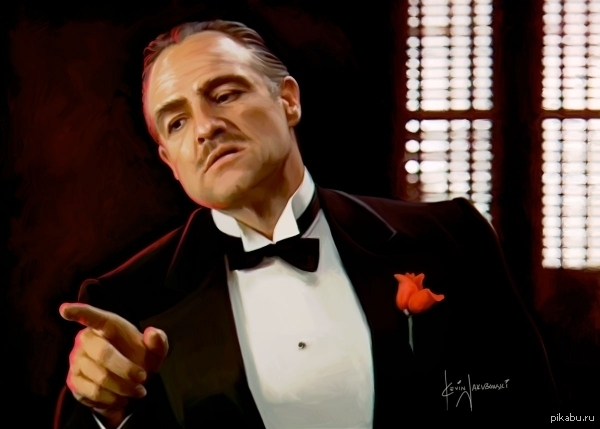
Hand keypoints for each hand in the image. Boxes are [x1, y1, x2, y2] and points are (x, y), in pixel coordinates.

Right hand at [60, 303, 168, 427]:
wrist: (129, 384)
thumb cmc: (139, 359)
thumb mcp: (154, 352)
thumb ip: (158, 342)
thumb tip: (152, 333)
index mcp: (107, 325)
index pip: (92, 316)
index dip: (78, 312)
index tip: (65, 310)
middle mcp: (86, 339)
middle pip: (103, 354)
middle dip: (126, 370)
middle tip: (143, 379)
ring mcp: (76, 360)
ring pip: (99, 378)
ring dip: (123, 388)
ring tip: (136, 391)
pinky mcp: (73, 380)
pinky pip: (92, 393)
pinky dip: (111, 399)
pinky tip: (121, 398)